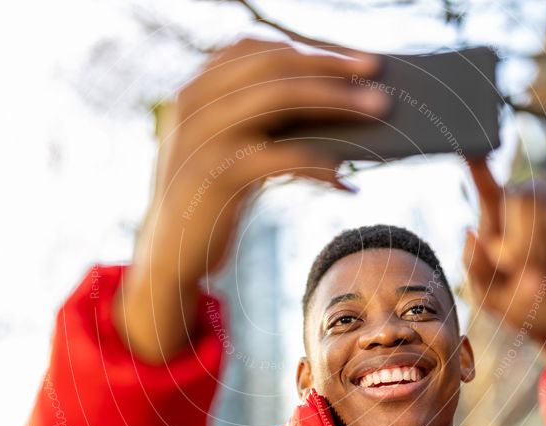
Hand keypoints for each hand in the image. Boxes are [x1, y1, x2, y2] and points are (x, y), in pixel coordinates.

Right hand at [114, 38, 386, 362]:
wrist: (168, 257)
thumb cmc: (211, 201)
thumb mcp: (229, 150)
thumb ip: (259, 121)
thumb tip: (335, 100)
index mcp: (196, 89)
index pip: (257, 48)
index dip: (309, 48)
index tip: (353, 57)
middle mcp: (193, 102)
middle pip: (273, 64)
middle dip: (331, 65)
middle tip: (377, 71)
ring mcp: (201, 137)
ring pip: (280, 97)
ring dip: (336, 100)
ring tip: (377, 110)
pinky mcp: (215, 175)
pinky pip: (281, 155)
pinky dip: (320, 163)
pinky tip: (345, 180)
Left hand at [464, 159, 545, 405]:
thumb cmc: (528, 308)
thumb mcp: (493, 298)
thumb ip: (475, 269)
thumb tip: (471, 232)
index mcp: (499, 218)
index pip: (486, 184)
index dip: (478, 166)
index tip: (469, 148)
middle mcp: (535, 198)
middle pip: (525, 197)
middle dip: (525, 245)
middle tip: (530, 279)